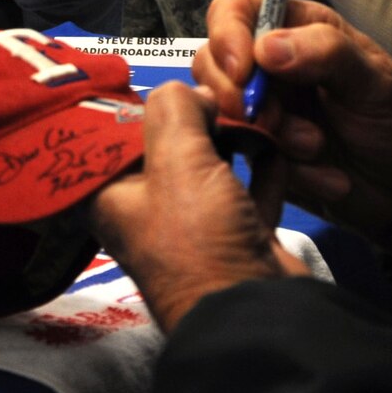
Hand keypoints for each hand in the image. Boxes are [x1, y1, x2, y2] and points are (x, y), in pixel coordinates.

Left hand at [85, 83, 308, 332]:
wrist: (256, 312)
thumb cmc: (200, 239)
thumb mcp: (177, 159)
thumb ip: (175, 108)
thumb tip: (191, 90)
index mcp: (112, 193)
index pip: (122, 130)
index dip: (152, 102)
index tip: (183, 80)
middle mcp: (148, 206)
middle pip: (173, 140)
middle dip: (204, 115)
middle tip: (229, 94)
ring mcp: (195, 221)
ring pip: (215, 160)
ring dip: (240, 135)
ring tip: (258, 112)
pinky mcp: (238, 232)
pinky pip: (251, 185)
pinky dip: (266, 164)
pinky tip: (279, 143)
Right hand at [194, 0, 391, 262]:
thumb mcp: (379, 85)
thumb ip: (328, 55)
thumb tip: (266, 47)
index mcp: (299, 29)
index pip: (236, 12)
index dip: (227, 35)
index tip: (243, 72)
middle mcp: (273, 66)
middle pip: (213, 62)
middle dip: (240, 96)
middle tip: (274, 122)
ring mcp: (265, 110)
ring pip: (225, 113)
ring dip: (268, 137)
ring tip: (318, 151)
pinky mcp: (264, 153)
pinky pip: (247, 158)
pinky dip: (285, 171)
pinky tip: (328, 178)